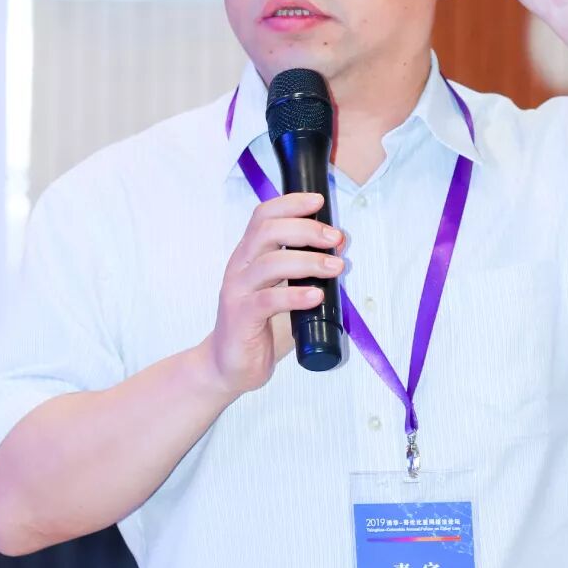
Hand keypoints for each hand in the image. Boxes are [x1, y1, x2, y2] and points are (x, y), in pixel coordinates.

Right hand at [206, 193, 345, 395]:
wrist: (229, 366)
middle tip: (336, 239)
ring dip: (308, 262)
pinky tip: (316, 297)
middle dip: (307, 230)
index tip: (318, 201)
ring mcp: (238, 292)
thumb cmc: (260, 326)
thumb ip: (305, 271)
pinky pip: (268, 301)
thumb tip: (339, 249)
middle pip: (268, 231)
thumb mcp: (283, 290)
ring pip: (270, 263)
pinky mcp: (240, 318)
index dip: (291, 203)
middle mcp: (240, 267)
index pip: (263, 215)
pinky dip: (295, 296)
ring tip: (335, 269)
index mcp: (249, 255)